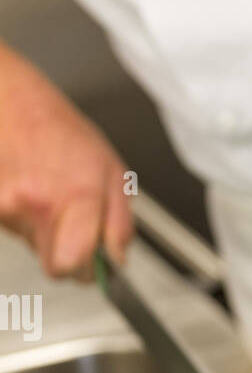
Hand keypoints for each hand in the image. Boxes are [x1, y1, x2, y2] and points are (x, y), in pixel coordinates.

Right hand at [0, 45, 132, 278]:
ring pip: (34, 247)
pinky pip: (14, 229)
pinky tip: (29, 189)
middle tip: (71, 225)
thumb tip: (117, 259)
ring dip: (44, 229)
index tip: (92, 263)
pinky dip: (24, 218)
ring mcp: (8, 206)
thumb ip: (120, 222)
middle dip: (66, 254)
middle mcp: (37, 204)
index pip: (74, 265)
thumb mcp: (112, 170)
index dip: (85, 271)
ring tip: (47, 192)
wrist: (10, 101)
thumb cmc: (60, 131)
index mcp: (76, 196)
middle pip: (53, 266)